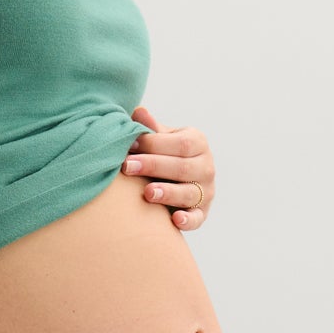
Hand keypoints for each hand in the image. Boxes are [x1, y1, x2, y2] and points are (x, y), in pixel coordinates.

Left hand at [120, 104, 214, 229]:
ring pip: (189, 193)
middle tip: (127, 167)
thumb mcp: (160, 138)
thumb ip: (150, 128)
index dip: (154, 144)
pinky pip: (197, 218)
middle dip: (153, 166)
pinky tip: (175, 219)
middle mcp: (206, 166)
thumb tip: (138, 112)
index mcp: (198, 142)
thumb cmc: (163, 153)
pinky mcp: (202, 213)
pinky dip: (188, 220)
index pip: (180, 143)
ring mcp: (206, 191)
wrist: (174, 179)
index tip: (129, 145)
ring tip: (147, 193)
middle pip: (182, 167)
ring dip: (168, 193)